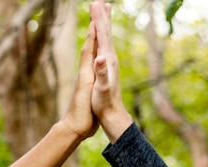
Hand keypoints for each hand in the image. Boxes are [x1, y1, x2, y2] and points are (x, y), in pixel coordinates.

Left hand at [59, 22, 98, 140]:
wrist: (74, 129)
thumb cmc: (81, 114)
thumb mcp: (87, 94)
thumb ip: (93, 77)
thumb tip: (96, 61)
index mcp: (85, 74)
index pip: (89, 49)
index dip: (94, 33)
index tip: (97, 16)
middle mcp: (85, 73)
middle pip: (90, 46)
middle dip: (94, 29)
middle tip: (96, 10)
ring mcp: (87, 78)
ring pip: (92, 53)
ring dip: (96, 39)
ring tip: (98, 26)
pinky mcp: (90, 85)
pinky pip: (94, 64)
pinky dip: (97, 54)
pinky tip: (98, 53)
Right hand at [90, 0, 131, 142]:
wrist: (113, 114)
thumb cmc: (105, 103)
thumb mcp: (102, 88)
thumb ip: (101, 72)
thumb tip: (100, 58)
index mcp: (107, 60)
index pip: (102, 35)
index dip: (98, 19)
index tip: (95, 4)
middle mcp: (111, 58)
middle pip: (106, 32)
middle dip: (102, 16)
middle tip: (99, 0)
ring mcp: (111, 62)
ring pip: (107, 37)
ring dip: (104, 24)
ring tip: (103, 11)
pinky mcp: (109, 67)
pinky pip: (105, 46)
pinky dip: (103, 36)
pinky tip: (102, 36)